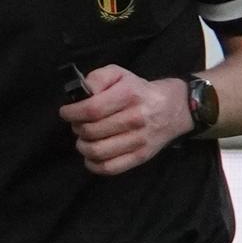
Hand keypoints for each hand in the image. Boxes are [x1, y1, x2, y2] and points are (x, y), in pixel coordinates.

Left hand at [61, 64, 197, 175]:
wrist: (174, 107)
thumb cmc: (139, 90)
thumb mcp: (119, 74)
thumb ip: (97, 79)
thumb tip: (82, 93)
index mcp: (129, 95)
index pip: (91, 109)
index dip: (72, 113)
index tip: (66, 113)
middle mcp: (135, 118)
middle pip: (91, 131)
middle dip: (77, 128)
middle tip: (78, 124)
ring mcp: (139, 140)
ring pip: (97, 151)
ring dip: (83, 146)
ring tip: (84, 138)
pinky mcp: (141, 156)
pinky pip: (109, 168)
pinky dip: (93, 164)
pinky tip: (91, 155)